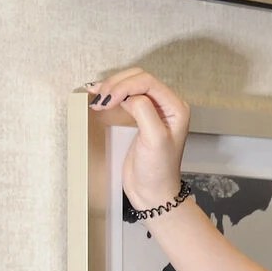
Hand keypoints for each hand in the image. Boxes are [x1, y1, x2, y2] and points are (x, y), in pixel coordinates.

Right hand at [89, 68, 190, 209]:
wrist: (152, 192)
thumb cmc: (158, 170)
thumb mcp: (154, 139)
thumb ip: (143, 111)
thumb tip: (128, 96)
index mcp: (175, 107)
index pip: (148, 82)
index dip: (125, 86)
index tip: (108, 100)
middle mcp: (166, 105)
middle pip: (138, 79)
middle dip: (117, 84)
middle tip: (100, 99)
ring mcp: (152, 110)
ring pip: (130, 84)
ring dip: (112, 87)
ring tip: (96, 96)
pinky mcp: (139, 117)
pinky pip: (125, 97)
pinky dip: (111, 94)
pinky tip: (98, 96)